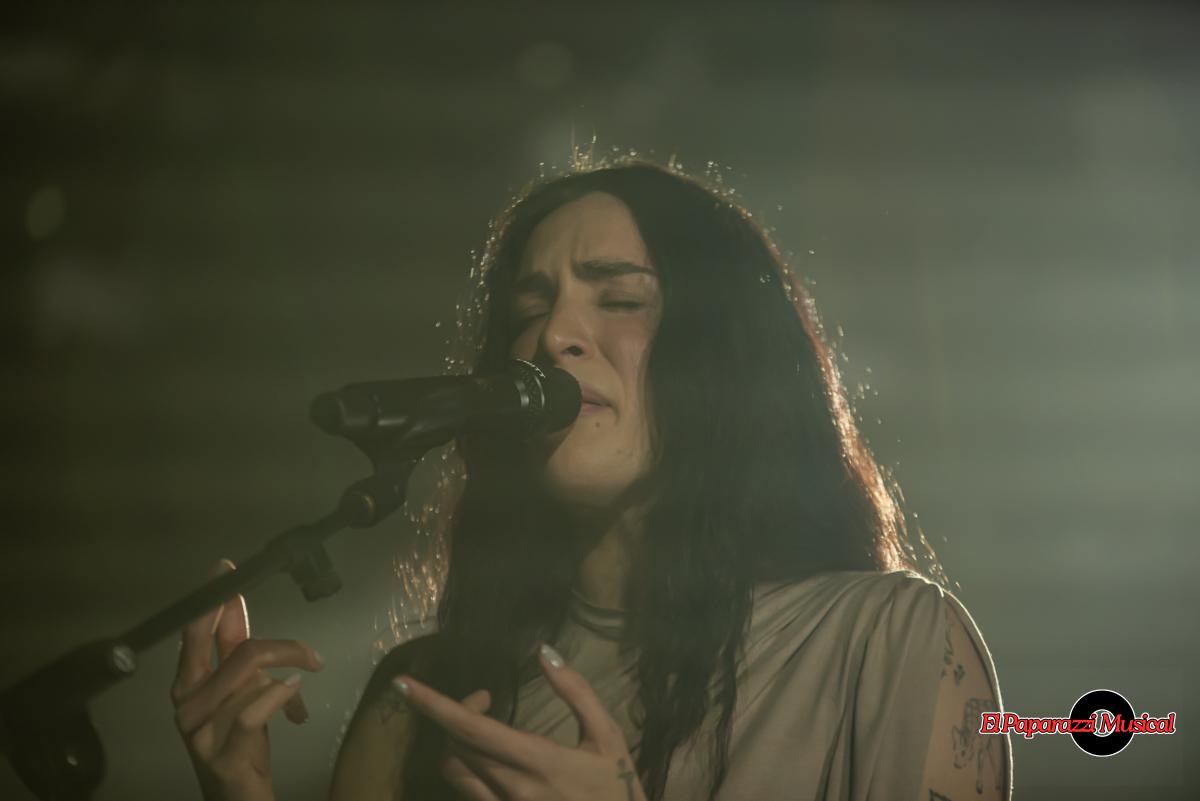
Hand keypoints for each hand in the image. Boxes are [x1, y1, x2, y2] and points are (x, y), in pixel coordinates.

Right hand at [171, 559, 324, 800]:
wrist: (238, 799)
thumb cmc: (237, 742)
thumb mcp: (236, 692)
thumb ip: (233, 650)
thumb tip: (233, 602)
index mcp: (187, 684)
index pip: (196, 633)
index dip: (213, 601)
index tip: (227, 570)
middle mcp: (186, 705)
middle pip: (238, 652)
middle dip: (283, 647)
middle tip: (313, 656)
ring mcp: (200, 733)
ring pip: (253, 680)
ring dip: (288, 683)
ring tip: (300, 702)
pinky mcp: (223, 757)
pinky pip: (252, 713)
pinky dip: (280, 700)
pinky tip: (297, 703)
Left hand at [395, 644, 646, 800]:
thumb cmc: (617, 788)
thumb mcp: (607, 735)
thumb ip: (576, 692)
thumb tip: (544, 653)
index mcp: (538, 760)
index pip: (471, 729)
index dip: (433, 705)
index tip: (403, 685)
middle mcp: (513, 789)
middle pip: (458, 745)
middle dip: (458, 714)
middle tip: (483, 698)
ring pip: (457, 772)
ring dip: (459, 744)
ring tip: (482, 729)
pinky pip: (471, 793)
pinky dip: (469, 769)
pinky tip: (490, 759)